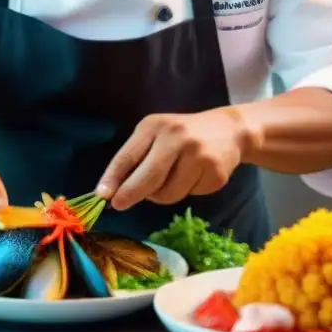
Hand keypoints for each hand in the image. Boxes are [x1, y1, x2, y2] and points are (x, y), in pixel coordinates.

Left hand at [96, 109, 248, 210]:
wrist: (229, 131)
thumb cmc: (182, 136)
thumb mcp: (157, 136)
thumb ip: (136, 159)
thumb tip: (113, 191)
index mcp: (155, 126)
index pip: (128, 156)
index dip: (112, 178)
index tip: (102, 195)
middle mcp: (177, 137)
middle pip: (148, 177)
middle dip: (130, 194)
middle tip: (120, 205)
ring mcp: (199, 155)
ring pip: (167, 193)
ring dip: (162, 195)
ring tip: (171, 178)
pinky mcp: (215, 173)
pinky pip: (188, 195)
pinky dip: (186, 192)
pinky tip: (194, 176)